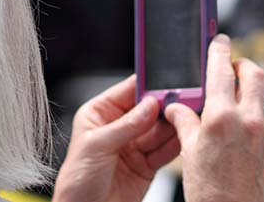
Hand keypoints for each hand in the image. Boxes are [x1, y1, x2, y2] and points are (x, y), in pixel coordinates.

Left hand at [52, 75, 179, 201]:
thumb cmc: (77, 182)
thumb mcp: (97, 147)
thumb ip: (126, 126)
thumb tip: (149, 104)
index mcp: (99, 114)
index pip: (127, 91)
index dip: (147, 85)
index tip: (166, 81)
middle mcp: (118, 127)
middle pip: (148, 109)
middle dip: (165, 106)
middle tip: (182, 101)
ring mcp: (134, 146)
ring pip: (160, 129)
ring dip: (173, 125)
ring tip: (186, 118)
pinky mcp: (146, 165)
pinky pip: (166, 150)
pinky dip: (176, 144)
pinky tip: (184, 137)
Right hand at [165, 35, 263, 201]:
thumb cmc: (209, 192)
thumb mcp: (188, 152)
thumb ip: (184, 122)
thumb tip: (176, 107)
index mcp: (222, 118)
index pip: (221, 70)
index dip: (219, 51)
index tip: (218, 41)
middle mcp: (249, 120)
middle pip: (254, 74)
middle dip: (242, 65)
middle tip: (229, 66)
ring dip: (251, 86)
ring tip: (233, 94)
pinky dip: (255, 108)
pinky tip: (241, 120)